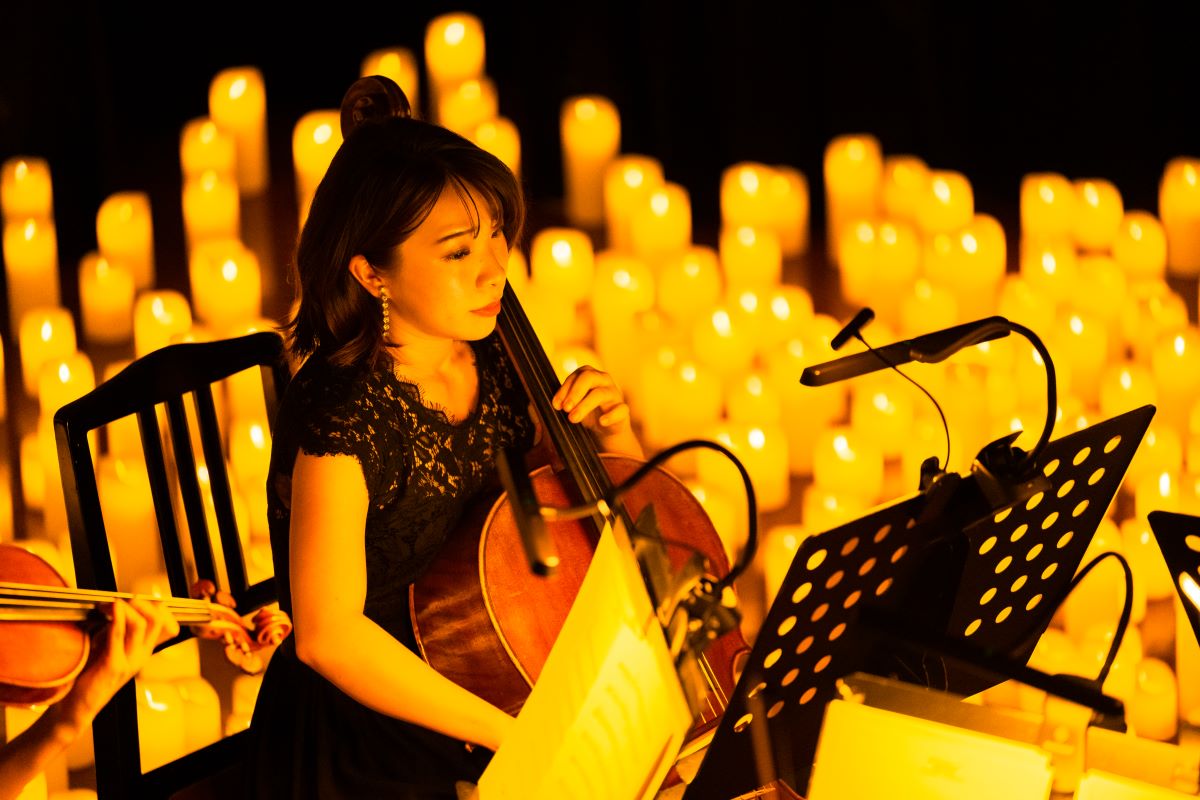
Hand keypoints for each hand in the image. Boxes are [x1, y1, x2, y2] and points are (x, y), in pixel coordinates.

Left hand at [54, 598, 179, 734]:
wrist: (77, 708)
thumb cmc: (90, 678)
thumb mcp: (108, 649)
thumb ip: (116, 631)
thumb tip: (117, 606)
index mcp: (142, 652)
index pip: (164, 623)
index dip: (156, 606)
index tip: (140, 597)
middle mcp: (141, 656)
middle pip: (157, 620)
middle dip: (142, 603)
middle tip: (126, 599)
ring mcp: (129, 661)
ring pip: (141, 624)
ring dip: (127, 608)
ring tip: (113, 603)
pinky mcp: (113, 665)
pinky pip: (118, 634)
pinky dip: (117, 617)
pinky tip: (112, 607)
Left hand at [552, 366, 642, 457]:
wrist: (606, 429)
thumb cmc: (588, 412)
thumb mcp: (574, 404)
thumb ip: (564, 401)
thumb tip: (550, 405)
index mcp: (590, 375)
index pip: (577, 375)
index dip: (565, 389)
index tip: (556, 405)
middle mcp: (603, 380)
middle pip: (589, 377)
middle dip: (574, 392)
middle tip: (565, 408)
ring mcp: (615, 394)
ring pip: (600, 394)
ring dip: (585, 406)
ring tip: (573, 418)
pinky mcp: (623, 410)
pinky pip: (620, 410)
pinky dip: (611, 415)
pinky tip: (602, 422)